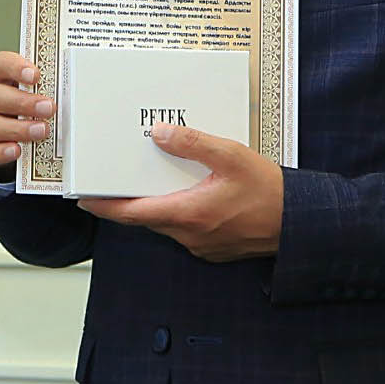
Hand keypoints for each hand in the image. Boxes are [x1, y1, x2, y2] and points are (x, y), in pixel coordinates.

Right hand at [0, 51, 54, 167]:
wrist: (2, 126)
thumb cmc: (18, 101)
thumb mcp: (27, 88)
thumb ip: (39, 88)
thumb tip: (64, 96)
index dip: (16, 68)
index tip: (35, 76)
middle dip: (22, 103)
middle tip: (47, 108)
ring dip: (16, 129)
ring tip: (40, 131)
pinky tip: (16, 150)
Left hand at [79, 122, 281, 261]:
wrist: (302, 224)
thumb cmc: (270, 192)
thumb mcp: (232, 157)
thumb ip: (193, 143)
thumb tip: (158, 135)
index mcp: (188, 214)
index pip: (131, 213)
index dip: (104, 207)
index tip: (83, 198)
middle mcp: (189, 235)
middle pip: (144, 218)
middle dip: (126, 201)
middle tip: (112, 180)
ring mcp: (200, 245)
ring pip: (164, 223)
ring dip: (153, 205)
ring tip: (147, 181)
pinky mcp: (212, 248)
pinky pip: (183, 229)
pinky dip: (176, 212)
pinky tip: (184, 194)